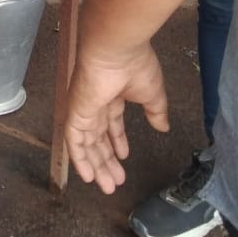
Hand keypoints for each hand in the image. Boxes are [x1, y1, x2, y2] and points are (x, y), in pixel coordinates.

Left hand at [64, 44, 170, 194]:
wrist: (117, 50)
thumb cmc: (136, 66)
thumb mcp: (153, 94)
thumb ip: (156, 112)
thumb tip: (163, 127)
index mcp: (113, 95)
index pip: (111, 123)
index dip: (117, 141)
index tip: (124, 157)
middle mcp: (96, 102)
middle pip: (98, 138)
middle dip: (107, 160)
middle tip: (115, 182)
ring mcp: (84, 108)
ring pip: (87, 143)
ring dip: (96, 165)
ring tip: (107, 186)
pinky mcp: (75, 112)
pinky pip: (74, 140)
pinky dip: (79, 159)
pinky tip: (88, 176)